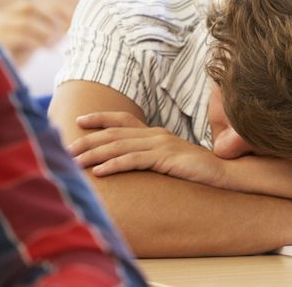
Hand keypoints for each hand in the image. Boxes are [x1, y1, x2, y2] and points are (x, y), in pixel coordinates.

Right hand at [0, 0, 70, 65]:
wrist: (3, 68)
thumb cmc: (24, 49)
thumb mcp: (39, 35)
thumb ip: (53, 27)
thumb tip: (73, 23)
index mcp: (19, 8)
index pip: (41, 0)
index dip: (59, 7)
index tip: (74, 18)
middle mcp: (8, 13)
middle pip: (32, 6)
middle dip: (52, 18)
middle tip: (65, 30)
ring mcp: (1, 26)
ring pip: (26, 23)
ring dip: (46, 33)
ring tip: (57, 43)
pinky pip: (20, 37)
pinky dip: (37, 43)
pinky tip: (47, 49)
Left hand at [68, 111, 226, 186]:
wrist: (225, 173)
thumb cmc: (197, 170)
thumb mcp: (170, 160)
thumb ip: (152, 157)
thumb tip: (131, 162)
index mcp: (156, 133)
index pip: (123, 120)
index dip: (101, 119)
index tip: (80, 121)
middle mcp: (156, 135)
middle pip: (115, 133)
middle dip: (88, 140)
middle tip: (66, 147)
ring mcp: (161, 145)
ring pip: (120, 146)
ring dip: (95, 154)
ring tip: (75, 161)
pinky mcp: (166, 158)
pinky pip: (134, 160)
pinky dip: (114, 165)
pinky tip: (100, 172)